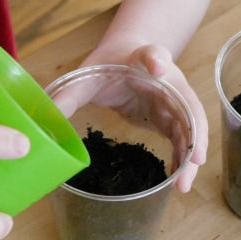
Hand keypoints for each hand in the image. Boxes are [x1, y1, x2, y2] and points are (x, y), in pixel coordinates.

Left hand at [55, 43, 207, 191]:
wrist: (124, 59)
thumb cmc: (107, 64)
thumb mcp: (85, 76)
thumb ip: (68, 94)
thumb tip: (46, 118)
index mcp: (145, 60)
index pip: (152, 53)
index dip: (156, 58)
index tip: (158, 65)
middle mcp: (168, 81)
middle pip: (188, 105)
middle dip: (193, 134)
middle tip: (194, 161)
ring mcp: (174, 101)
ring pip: (191, 129)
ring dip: (191, 157)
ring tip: (183, 186)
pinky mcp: (171, 118)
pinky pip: (183, 140)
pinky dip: (182, 160)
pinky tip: (177, 182)